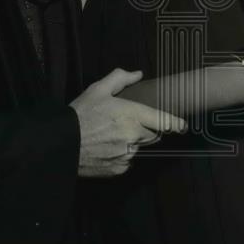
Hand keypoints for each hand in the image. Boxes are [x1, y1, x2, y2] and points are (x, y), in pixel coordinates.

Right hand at [69, 68, 186, 177]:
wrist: (61, 144)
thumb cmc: (80, 115)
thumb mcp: (98, 89)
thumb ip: (120, 79)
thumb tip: (138, 74)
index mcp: (131, 115)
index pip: (163, 121)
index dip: (175, 123)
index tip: (182, 125)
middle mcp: (133, 136)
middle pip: (152, 134)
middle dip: (145, 129)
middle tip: (127, 124)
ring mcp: (127, 154)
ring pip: (139, 148)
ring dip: (132, 142)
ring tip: (111, 136)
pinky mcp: (119, 169)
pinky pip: (127, 161)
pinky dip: (121, 155)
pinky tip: (106, 148)